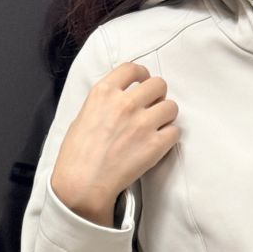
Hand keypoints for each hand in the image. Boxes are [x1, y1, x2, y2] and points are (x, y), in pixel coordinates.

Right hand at [51, 61, 179, 226]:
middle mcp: (125, 103)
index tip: (144, 82)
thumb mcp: (83, 116)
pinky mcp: (154, 145)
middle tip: (154, 107)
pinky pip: (175, 131)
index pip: (132, 68)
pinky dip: (170, 136)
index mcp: (104, 92)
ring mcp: (142, 124)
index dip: (143, 75)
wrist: (83, 183)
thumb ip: (104, 103)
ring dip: (167, 115)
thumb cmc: (77, 155)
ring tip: (158, 126)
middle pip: (158, 85)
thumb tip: (118, 101)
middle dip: (158, 95)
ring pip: (171, 107)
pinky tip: (160, 143)